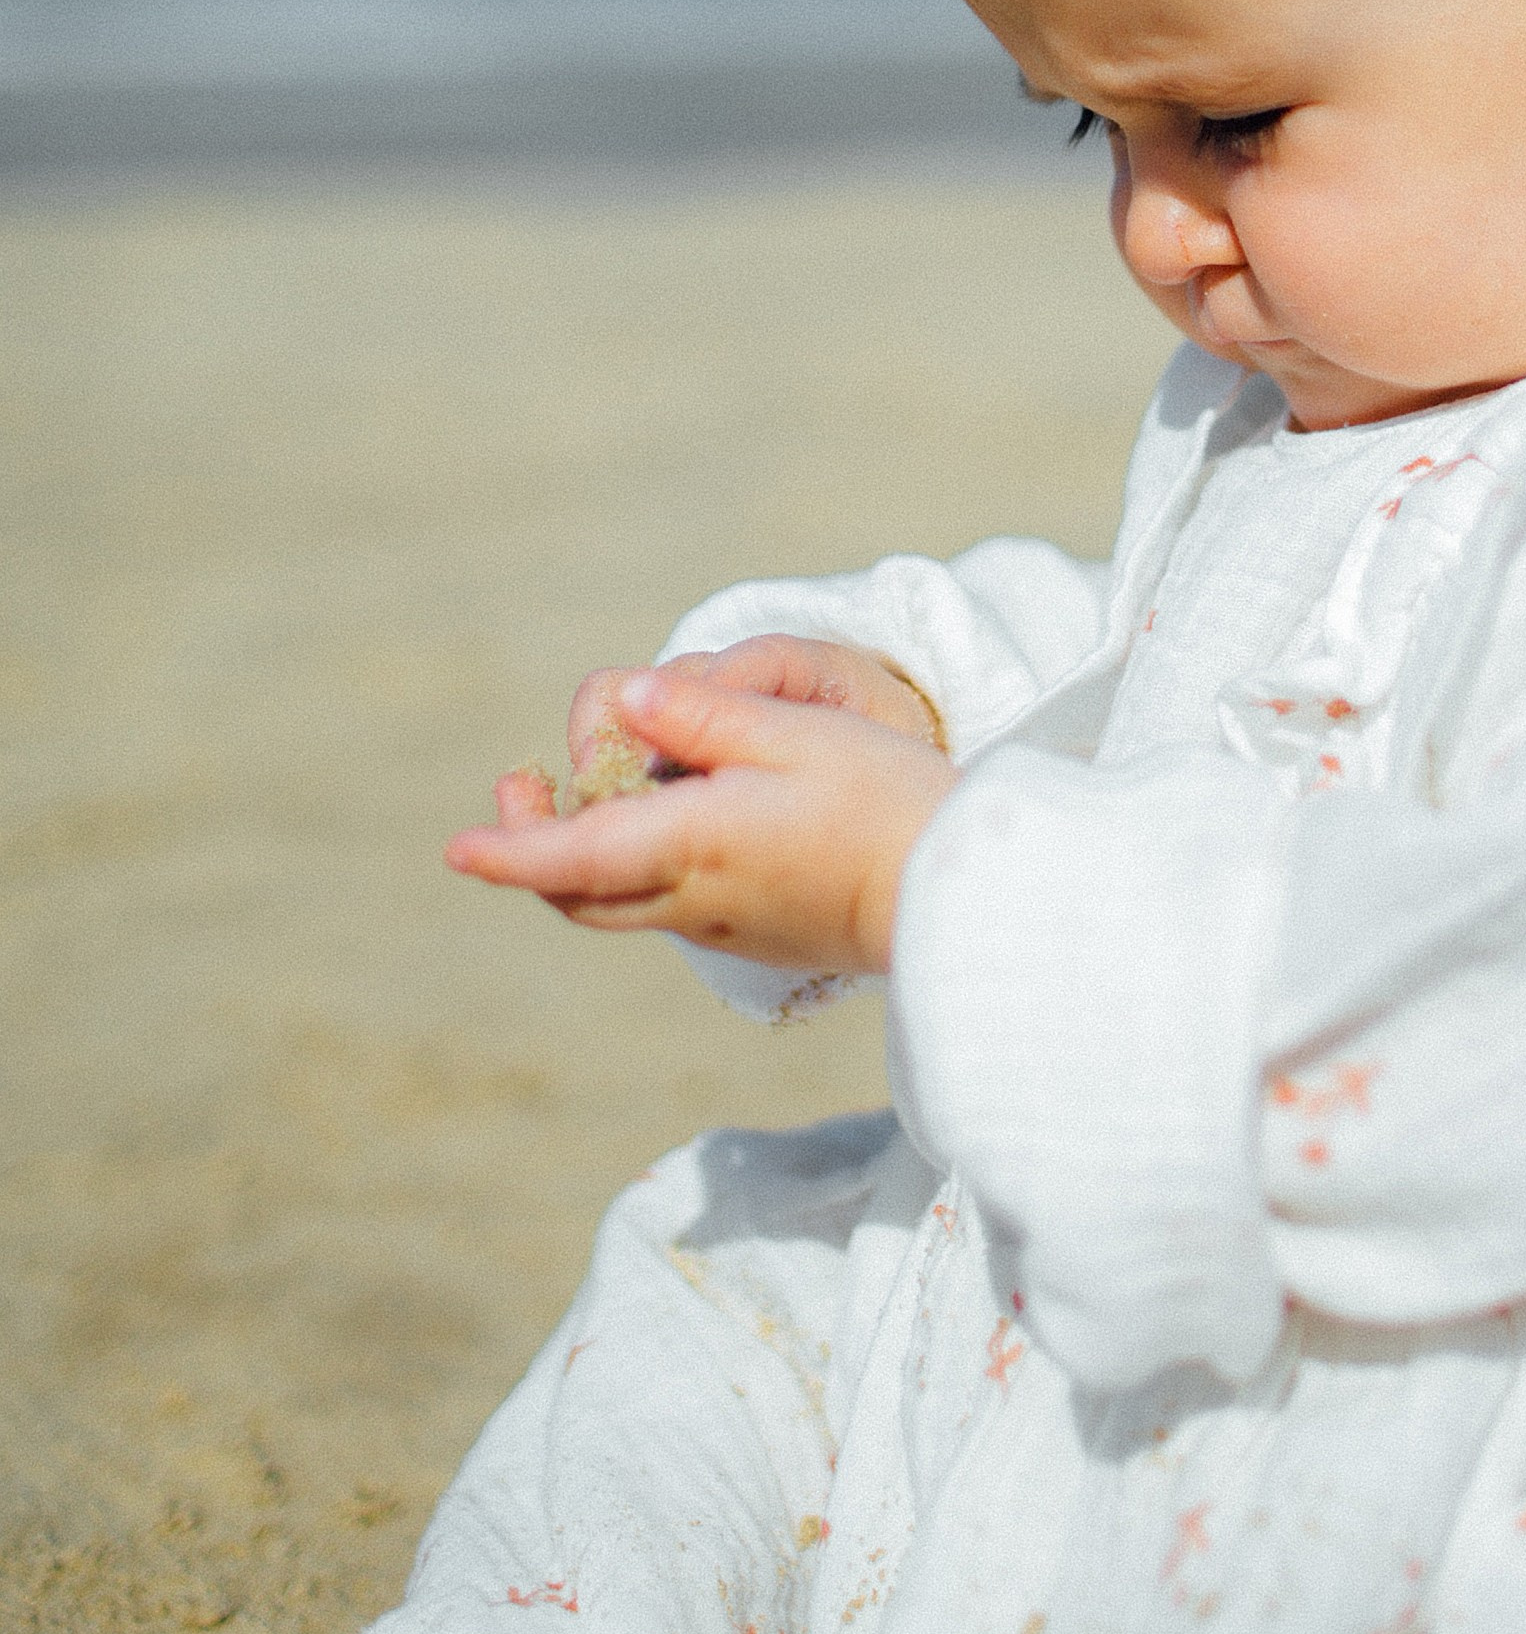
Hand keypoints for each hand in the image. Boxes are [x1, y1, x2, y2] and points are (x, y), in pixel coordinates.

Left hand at [449, 658, 955, 977]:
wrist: (961, 894)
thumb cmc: (885, 801)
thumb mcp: (796, 733)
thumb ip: (705, 715)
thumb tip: (627, 701)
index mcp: (696, 845)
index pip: (572, 857)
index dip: (510, 851)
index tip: (457, 849)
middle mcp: (697, 897)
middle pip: (583, 896)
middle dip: (532, 851)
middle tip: (517, 787)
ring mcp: (728, 924)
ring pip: (624, 904)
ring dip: (584, 855)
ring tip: (590, 788)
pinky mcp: (761, 932)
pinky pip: (672, 905)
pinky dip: (639, 865)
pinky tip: (673, 817)